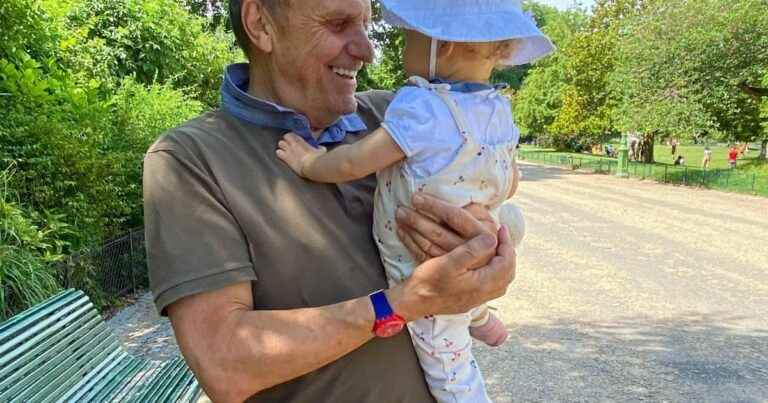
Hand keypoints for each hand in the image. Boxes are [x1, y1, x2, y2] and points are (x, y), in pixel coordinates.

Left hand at [276, 132, 325, 176]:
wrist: (311, 166)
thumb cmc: (317, 158)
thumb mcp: (321, 150)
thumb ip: (318, 147)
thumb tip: (320, 147)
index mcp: (302, 140)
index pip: (292, 134)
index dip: (292, 137)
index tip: (295, 140)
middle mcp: (293, 143)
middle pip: (285, 137)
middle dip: (287, 140)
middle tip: (290, 145)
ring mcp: (288, 150)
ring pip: (280, 143)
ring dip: (282, 146)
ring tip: (285, 151)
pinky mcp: (286, 158)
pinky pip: (278, 153)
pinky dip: (280, 154)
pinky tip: (283, 157)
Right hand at [387, 225, 515, 319]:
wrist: (413, 303)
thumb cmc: (429, 282)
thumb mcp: (448, 262)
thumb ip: (472, 251)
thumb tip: (492, 238)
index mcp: (483, 283)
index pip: (506, 262)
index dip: (506, 243)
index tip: (502, 228)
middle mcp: (484, 294)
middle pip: (508, 273)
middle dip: (508, 253)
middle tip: (502, 237)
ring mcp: (478, 299)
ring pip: (501, 281)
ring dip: (502, 263)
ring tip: (497, 249)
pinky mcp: (470, 301)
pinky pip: (492, 286)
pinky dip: (494, 272)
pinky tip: (485, 264)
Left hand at [395, 193, 496, 263]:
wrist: (484, 262)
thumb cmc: (481, 232)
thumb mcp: (484, 218)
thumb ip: (472, 209)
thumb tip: (452, 198)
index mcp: (481, 234)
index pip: (455, 217)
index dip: (434, 206)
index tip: (416, 198)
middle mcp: (470, 251)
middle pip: (439, 233)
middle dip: (417, 220)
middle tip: (401, 210)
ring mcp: (456, 263)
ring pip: (429, 246)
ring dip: (411, 231)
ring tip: (399, 218)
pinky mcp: (445, 271)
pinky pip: (424, 256)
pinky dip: (411, 244)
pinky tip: (401, 232)